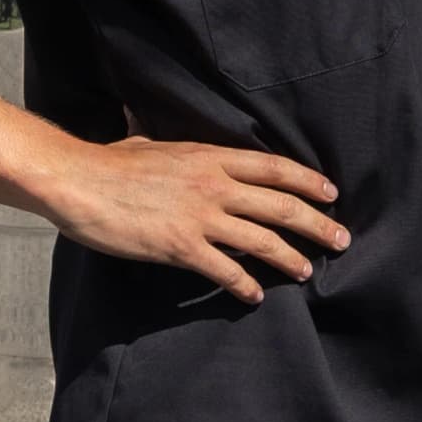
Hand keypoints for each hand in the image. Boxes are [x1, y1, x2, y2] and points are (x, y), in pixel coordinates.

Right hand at [49, 139, 348, 305]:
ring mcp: (199, 217)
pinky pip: (225, 270)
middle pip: (280, 205)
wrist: (79, 181)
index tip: (331, 193)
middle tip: (341, 239)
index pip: (273, 168)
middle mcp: (214, 185)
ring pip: (262, 240)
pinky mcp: (180, 247)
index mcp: (210, 156)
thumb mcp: (146, 141)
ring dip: (290, 257)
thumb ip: (163, 141)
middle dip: (316, 224)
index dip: (307, 180)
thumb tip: (146, 125)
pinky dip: (244, 284)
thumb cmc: (109, 162)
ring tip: (308, 270)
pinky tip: (255, 296)